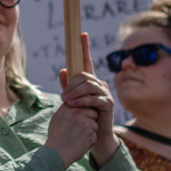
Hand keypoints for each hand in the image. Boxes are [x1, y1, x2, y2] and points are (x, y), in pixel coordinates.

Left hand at [55, 33, 118, 167]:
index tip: (81, 34)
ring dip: (74, 93)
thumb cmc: (84, 117)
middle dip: (71, 85)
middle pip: (84, 76)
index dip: (85, 47)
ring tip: (65, 101)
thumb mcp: (73, 101)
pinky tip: (74, 105)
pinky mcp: (108, 104)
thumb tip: (62, 70)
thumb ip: (68, 87)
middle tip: (62, 97)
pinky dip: (82, 101)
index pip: (87, 61)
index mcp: (91, 82)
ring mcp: (106, 94)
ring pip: (88, 86)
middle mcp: (100, 85)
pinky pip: (93, 98)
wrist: (96, 137)